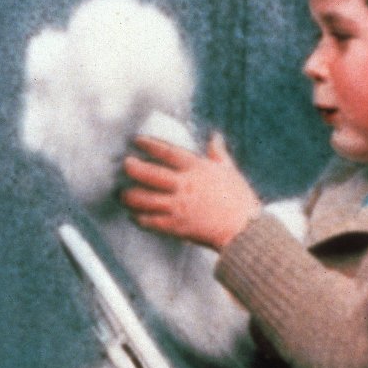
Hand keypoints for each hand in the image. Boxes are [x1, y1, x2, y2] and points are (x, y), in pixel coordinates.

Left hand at [120, 131, 262, 251]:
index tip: (137, 141)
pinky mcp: (177, 226)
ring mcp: (179, 206)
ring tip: (123, 194)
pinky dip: (140, 218)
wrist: (245, 230)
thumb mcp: (230, 171)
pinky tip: (134, 216)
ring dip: (131, 196)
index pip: (167, 152)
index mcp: (197, 169)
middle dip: (134, 168)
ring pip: (146, 199)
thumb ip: (218, 154)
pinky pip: (152, 221)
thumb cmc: (240, 200)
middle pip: (151, 174)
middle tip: (125, 165)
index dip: (150, 145)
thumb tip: (215, 137)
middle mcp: (185, 185)